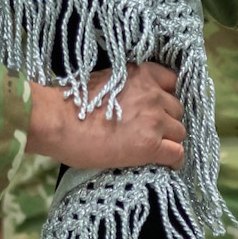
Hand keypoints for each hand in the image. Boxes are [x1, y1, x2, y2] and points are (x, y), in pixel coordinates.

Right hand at [27, 63, 185, 171]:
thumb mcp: (105, 81)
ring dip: (168, 140)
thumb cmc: (72, 104)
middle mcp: (152, 94)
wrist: (58, 122)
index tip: (156, 108)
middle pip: (177, 109)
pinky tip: (164, 164)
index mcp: (141, 74)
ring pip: (179, 132)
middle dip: (166, 120)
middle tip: (147, 131)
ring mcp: (154, 120)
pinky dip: (173, 160)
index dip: (165, 97)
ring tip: (151, 148)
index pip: (172, 82)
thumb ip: (127, 87)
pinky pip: (177, 154)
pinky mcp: (150, 145)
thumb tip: (132, 103)